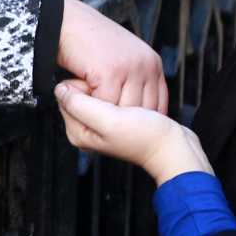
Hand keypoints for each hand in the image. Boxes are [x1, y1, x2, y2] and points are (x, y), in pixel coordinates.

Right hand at [56, 0, 167, 112]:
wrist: (67, 22)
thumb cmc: (89, 42)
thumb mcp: (123, 60)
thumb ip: (135, 81)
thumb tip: (140, 114)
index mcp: (152, 63)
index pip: (159, 104)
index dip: (141, 120)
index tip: (125, 125)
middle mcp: (146, 65)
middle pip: (142, 112)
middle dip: (122, 119)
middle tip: (102, 117)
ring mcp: (130, 68)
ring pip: (124, 111)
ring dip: (105, 113)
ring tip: (90, 104)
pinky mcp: (111, 72)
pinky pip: (105, 105)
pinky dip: (91, 105)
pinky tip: (81, 94)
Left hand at [56, 80, 211, 184]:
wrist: (175, 147)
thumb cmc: (146, 138)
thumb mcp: (108, 119)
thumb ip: (80, 104)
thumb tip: (60, 90)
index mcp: (79, 131)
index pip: (68, 95)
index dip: (86, 88)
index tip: (104, 95)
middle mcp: (89, 128)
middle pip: (83, 93)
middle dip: (101, 91)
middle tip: (119, 103)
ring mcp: (104, 123)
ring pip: (101, 92)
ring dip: (116, 93)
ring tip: (130, 107)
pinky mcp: (119, 117)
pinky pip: (115, 96)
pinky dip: (125, 96)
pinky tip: (135, 107)